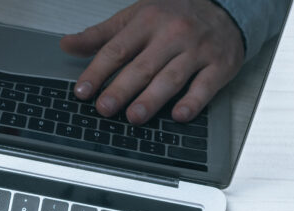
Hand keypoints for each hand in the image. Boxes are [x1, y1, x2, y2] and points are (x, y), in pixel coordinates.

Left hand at [62, 0, 244, 124]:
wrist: (226, 6)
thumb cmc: (176, 13)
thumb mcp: (136, 16)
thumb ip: (101, 34)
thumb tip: (67, 45)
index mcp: (148, 21)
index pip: (117, 49)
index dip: (97, 71)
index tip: (82, 91)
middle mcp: (172, 34)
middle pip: (142, 66)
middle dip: (121, 89)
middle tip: (104, 108)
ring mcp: (197, 50)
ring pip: (171, 77)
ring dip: (152, 99)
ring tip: (134, 116)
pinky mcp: (219, 64)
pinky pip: (205, 85)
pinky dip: (193, 101)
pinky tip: (180, 115)